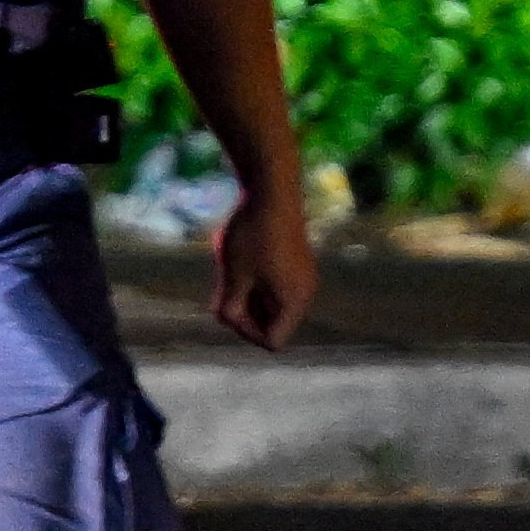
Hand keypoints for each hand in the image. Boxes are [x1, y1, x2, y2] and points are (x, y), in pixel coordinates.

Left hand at [208, 174, 319, 353]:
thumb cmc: (252, 235)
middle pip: (272, 324)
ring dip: (247, 296)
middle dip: (244, 313)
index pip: (273, 341)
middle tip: (224, 288)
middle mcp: (305, 293)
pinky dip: (254, 281)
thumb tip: (227, 320)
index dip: (246, 332)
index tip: (229, 307)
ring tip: (230, 272)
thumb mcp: (234, 276)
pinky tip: (239, 261)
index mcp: (295, 302)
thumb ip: (229, 307)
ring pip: (270, 303)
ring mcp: (301, 277)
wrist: (271, 189)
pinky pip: (274, 285)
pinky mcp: (294, 262)